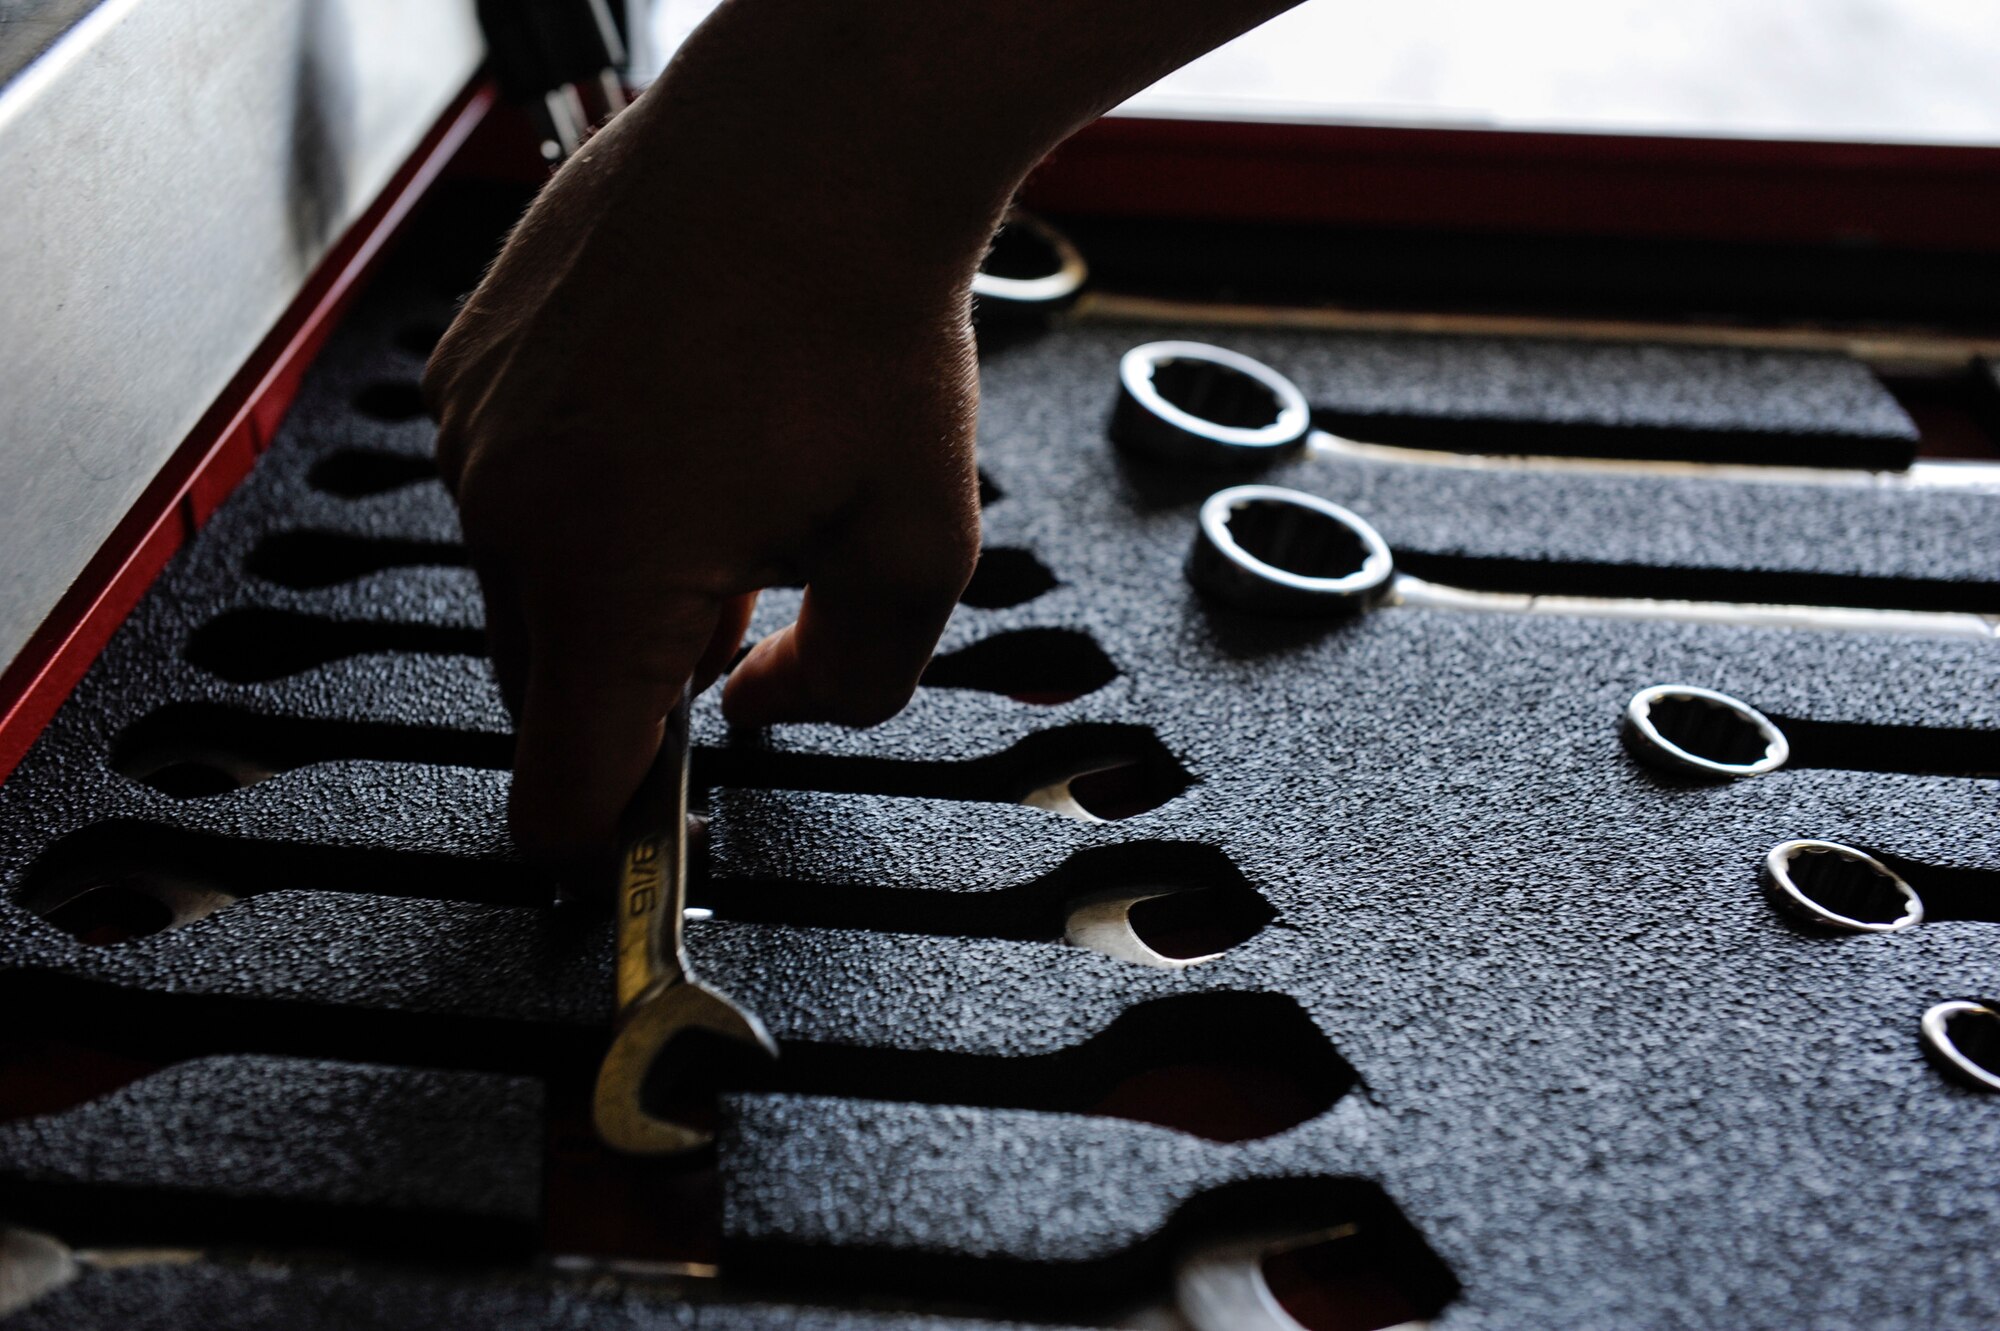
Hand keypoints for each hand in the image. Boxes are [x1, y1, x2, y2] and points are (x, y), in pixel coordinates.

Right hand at [426, 94, 985, 863]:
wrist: (814, 139)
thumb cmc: (861, 314)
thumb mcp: (918, 546)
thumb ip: (852, 682)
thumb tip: (772, 709)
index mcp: (609, 578)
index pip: (558, 791)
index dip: (607, 837)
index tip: (640, 834)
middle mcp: (512, 506)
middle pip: (543, 687)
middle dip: (633, 683)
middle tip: (740, 609)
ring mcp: (478, 425)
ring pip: (524, 582)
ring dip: (610, 583)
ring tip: (724, 496)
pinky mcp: (472, 361)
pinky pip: (509, 484)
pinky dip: (578, 495)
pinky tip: (675, 433)